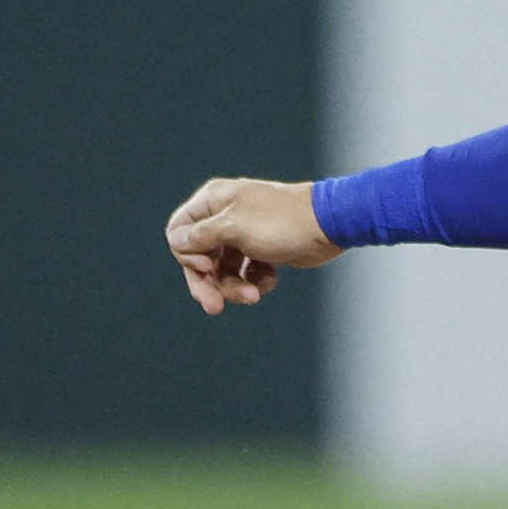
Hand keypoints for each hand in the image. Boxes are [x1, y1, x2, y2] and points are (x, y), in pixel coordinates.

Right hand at [167, 178, 336, 314]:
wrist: (330, 226)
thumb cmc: (283, 221)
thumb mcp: (235, 228)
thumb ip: (201, 236)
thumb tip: (177, 240)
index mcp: (213, 201)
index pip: (179, 232)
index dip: (187, 254)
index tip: (207, 266)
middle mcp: (224, 216)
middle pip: (200, 257)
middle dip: (208, 283)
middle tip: (214, 307)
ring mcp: (244, 234)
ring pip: (224, 270)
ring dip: (235, 287)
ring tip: (253, 296)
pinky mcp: (263, 250)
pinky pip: (247, 273)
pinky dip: (255, 281)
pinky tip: (270, 280)